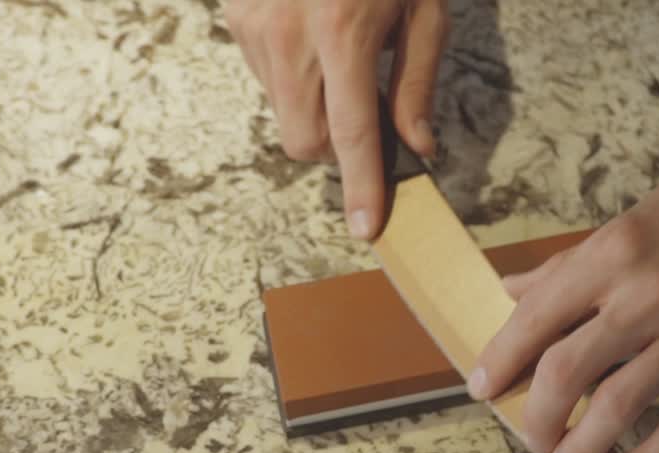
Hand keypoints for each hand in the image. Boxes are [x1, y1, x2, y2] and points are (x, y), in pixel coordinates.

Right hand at [226, 0, 448, 237]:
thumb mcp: (422, 10)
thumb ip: (415, 83)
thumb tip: (417, 146)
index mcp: (342, 32)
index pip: (351, 134)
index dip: (361, 186)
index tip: (366, 226)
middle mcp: (289, 34)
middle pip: (304, 140)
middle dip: (335, 147)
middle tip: (363, 114)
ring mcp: (253, 25)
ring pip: (282, 111)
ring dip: (313, 106)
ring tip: (338, 53)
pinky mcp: (235, 16)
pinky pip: (264, 77)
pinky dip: (292, 75)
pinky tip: (311, 35)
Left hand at [467, 135, 658, 452]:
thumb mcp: (643, 214)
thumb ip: (577, 262)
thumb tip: (518, 288)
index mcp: (617, 251)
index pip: (536, 317)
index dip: (501, 359)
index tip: (482, 385)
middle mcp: (648, 295)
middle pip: (564, 372)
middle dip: (535, 415)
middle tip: (531, 434)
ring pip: (616, 408)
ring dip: (581, 448)